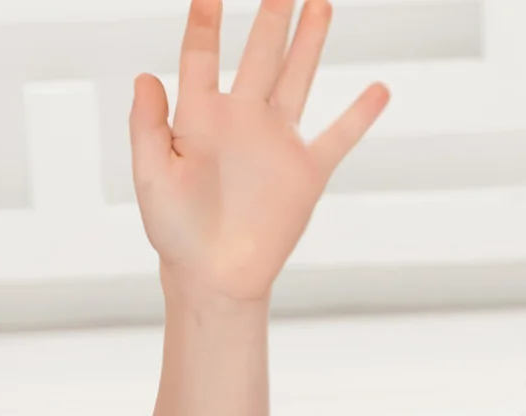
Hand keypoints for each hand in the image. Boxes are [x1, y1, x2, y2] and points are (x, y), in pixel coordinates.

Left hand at [130, 0, 389, 302]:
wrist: (214, 278)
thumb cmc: (176, 231)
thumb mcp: (152, 178)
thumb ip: (147, 127)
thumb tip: (146, 76)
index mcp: (200, 116)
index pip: (201, 54)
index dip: (205, 20)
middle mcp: (242, 119)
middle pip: (259, 52)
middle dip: (272, 13)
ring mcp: (276, 142)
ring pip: (297, 78)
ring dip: (309, 42)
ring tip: (319, 3)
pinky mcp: (305, 173)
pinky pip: (338, 137)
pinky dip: (360, 116)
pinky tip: (379, 90)